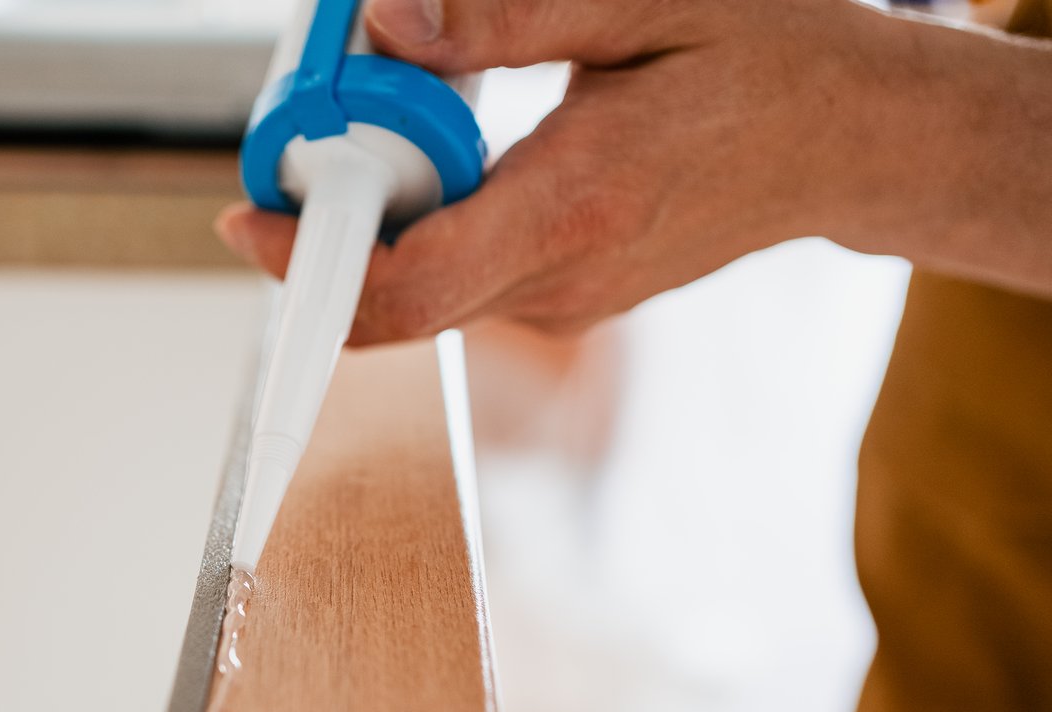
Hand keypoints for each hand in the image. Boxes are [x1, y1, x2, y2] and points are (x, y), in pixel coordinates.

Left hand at [215, 0, 1051, 341]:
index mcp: (576, 210)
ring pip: (423, 293)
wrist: (849, 139)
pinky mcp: (566, 295)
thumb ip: (508, 15)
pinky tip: (440, 156)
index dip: (308, 265)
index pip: (408, 284)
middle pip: (395, 300)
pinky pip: (462, 279)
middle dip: (324, 231)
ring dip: (375, 224)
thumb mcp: (643, 3)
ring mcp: (564, 299)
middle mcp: (562, 279)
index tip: (244, 221)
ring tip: (377, 131)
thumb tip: (388, 25)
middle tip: (303, 141)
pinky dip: (424, 226)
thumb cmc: (763, 59)